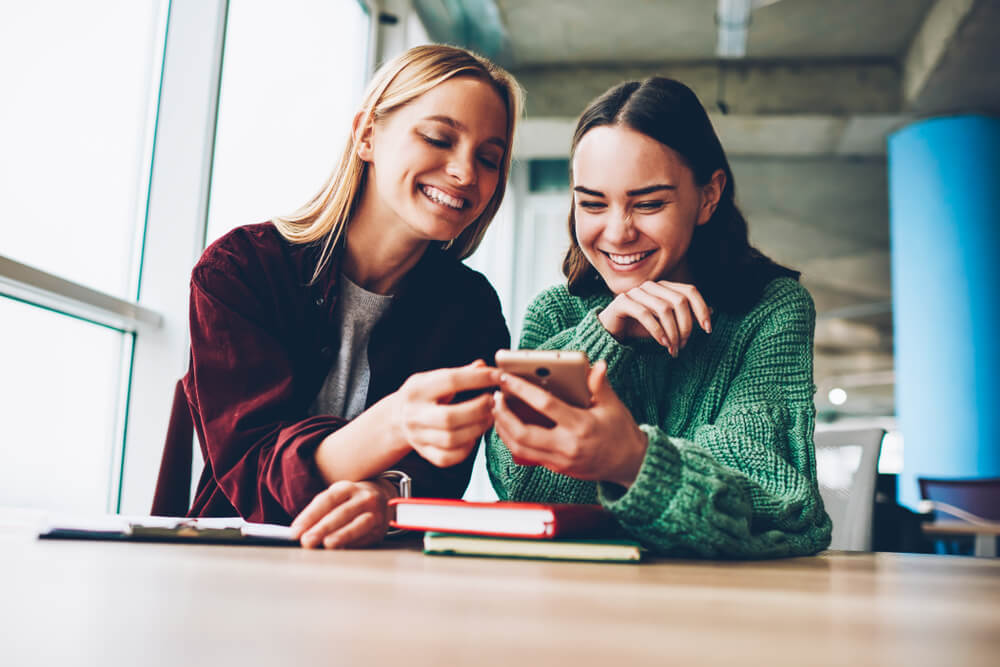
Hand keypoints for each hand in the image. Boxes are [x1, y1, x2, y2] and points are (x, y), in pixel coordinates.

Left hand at [291, 479, 391, 548]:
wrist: (382, 497)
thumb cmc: (350, 501)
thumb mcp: (337, 498)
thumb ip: (320, 512)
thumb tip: (301, 532)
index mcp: (346, 488)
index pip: (326, 500)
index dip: (310, 516)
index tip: (296, 531)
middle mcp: (363, 497)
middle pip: (341, 513)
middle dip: (323, 528)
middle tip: (307, 541)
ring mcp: (375, 512)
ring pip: (359, 524)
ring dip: (342, 535)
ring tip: (328, 544)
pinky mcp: (381, 529)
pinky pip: (366, 537)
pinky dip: (353, 545)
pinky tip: (341, 550)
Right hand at [392, 360, 500, 466]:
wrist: (397, 417)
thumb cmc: (422, 395)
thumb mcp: (433, 378)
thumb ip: (459, 373)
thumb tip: (482, 366)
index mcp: (417, 390)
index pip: (450, 381)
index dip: (478, 378)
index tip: (498, 376)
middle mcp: (414, 414)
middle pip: (449, 417)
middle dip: (478, 409)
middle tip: (493, 402)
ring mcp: (417, 437)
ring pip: (451, 439)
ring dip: (477, 429)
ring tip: (489, 418)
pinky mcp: (424, 453)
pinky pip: (448, 458)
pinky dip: (465, 449)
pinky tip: (473, 436)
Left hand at [492, 360, 647, 486]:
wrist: (631, 465)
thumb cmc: (621, 432)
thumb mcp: (613, 406)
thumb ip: (600, 385)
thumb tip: (597, 364)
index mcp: (581, 426)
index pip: (545, 405)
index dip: (522, 390)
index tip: (506, 378)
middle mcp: (568, 446)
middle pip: (523, 433)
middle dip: (503, 415)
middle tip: (495, 398)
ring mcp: (560, 461)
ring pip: (520, 448)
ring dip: (503, 429)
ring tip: (497, 411)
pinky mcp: (557, 469)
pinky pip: (527, 456)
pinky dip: (513, 441)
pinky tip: (508, 426)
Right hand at [597, 280, 711, 356]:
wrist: (611, 331)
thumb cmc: (640, 327)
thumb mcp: (667, 323)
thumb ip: (686, 316)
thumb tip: (712, 310)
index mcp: (664, 287)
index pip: (690, 291)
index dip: (701, 309)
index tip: (707, 330)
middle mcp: (651, 286)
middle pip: (679, 301)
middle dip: (686, 326)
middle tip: (684, 345)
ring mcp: (636, 292)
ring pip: (664, 309)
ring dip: (672, 332)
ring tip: (673, 349)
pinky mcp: (623, 301)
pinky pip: (645, 314)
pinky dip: (657, 331)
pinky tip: (662, 344)